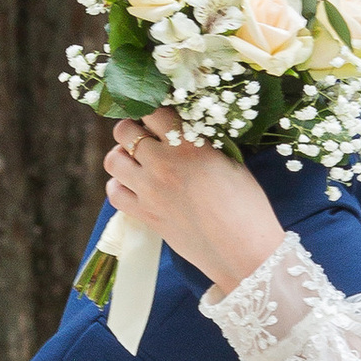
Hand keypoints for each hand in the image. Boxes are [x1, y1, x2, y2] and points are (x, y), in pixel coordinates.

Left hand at [105, 114, 284, 293]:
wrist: (244, 251)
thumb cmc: (247, 206)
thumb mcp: (231, 162)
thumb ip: (203, 143)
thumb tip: (186, 130)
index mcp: (189, 144)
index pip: (154, 110)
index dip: (153, 108)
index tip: (158, 114)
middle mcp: (163, 163)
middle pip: (124, 130)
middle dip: (132, 128)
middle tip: (145, 136)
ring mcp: (149, 190)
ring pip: (112, 160)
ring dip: (122, 155)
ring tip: (137, 160)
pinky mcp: (144, 215)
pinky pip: (113, 192)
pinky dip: (119, 185)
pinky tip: (134, 186)